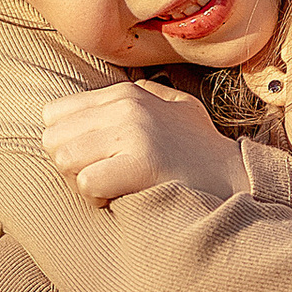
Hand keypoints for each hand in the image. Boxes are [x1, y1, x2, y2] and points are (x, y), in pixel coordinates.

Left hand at [40, 81, 234, 207]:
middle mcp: (127, 106)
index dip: (68, 142)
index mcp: (125, 93)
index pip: (55, 115)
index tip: (96, 158)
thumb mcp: (171, 107)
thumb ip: (135, 97)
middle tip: (102, 176)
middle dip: (71, 164)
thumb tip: (92, 102)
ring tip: (113, 186)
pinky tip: (121, 198)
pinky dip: (97, 198)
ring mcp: (134, 133)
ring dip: (82, 181)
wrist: (237, 177)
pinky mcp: (142, 164)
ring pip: (65, 160)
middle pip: (54, 140)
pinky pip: (87, 183)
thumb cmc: (198, 150)